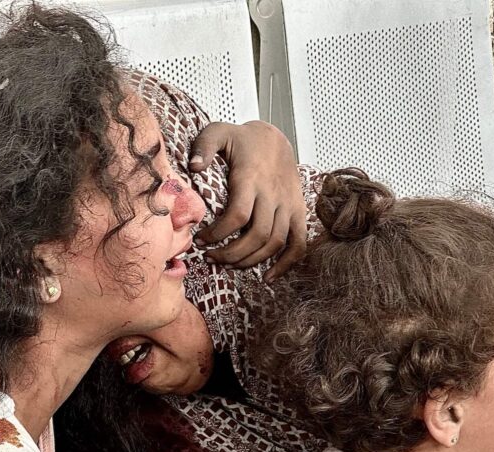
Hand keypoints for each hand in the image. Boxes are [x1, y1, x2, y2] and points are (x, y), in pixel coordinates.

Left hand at [189, 121, 305, 281]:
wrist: (275, 138)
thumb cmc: (242, 140)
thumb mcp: (218, 132)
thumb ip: (204, 146)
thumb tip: (194, 167)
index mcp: (252, 178)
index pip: (238, 214)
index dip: (218, 233)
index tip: (200, 240)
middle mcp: (273, 194)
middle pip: (257, 234)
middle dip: (232, 253)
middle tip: (211, 257)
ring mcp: (289, 204)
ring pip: (275, 242)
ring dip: (251, 260)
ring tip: (229, 264)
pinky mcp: (298, 212)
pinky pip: (298, 243)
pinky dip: (286, 264)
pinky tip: (268, 277)